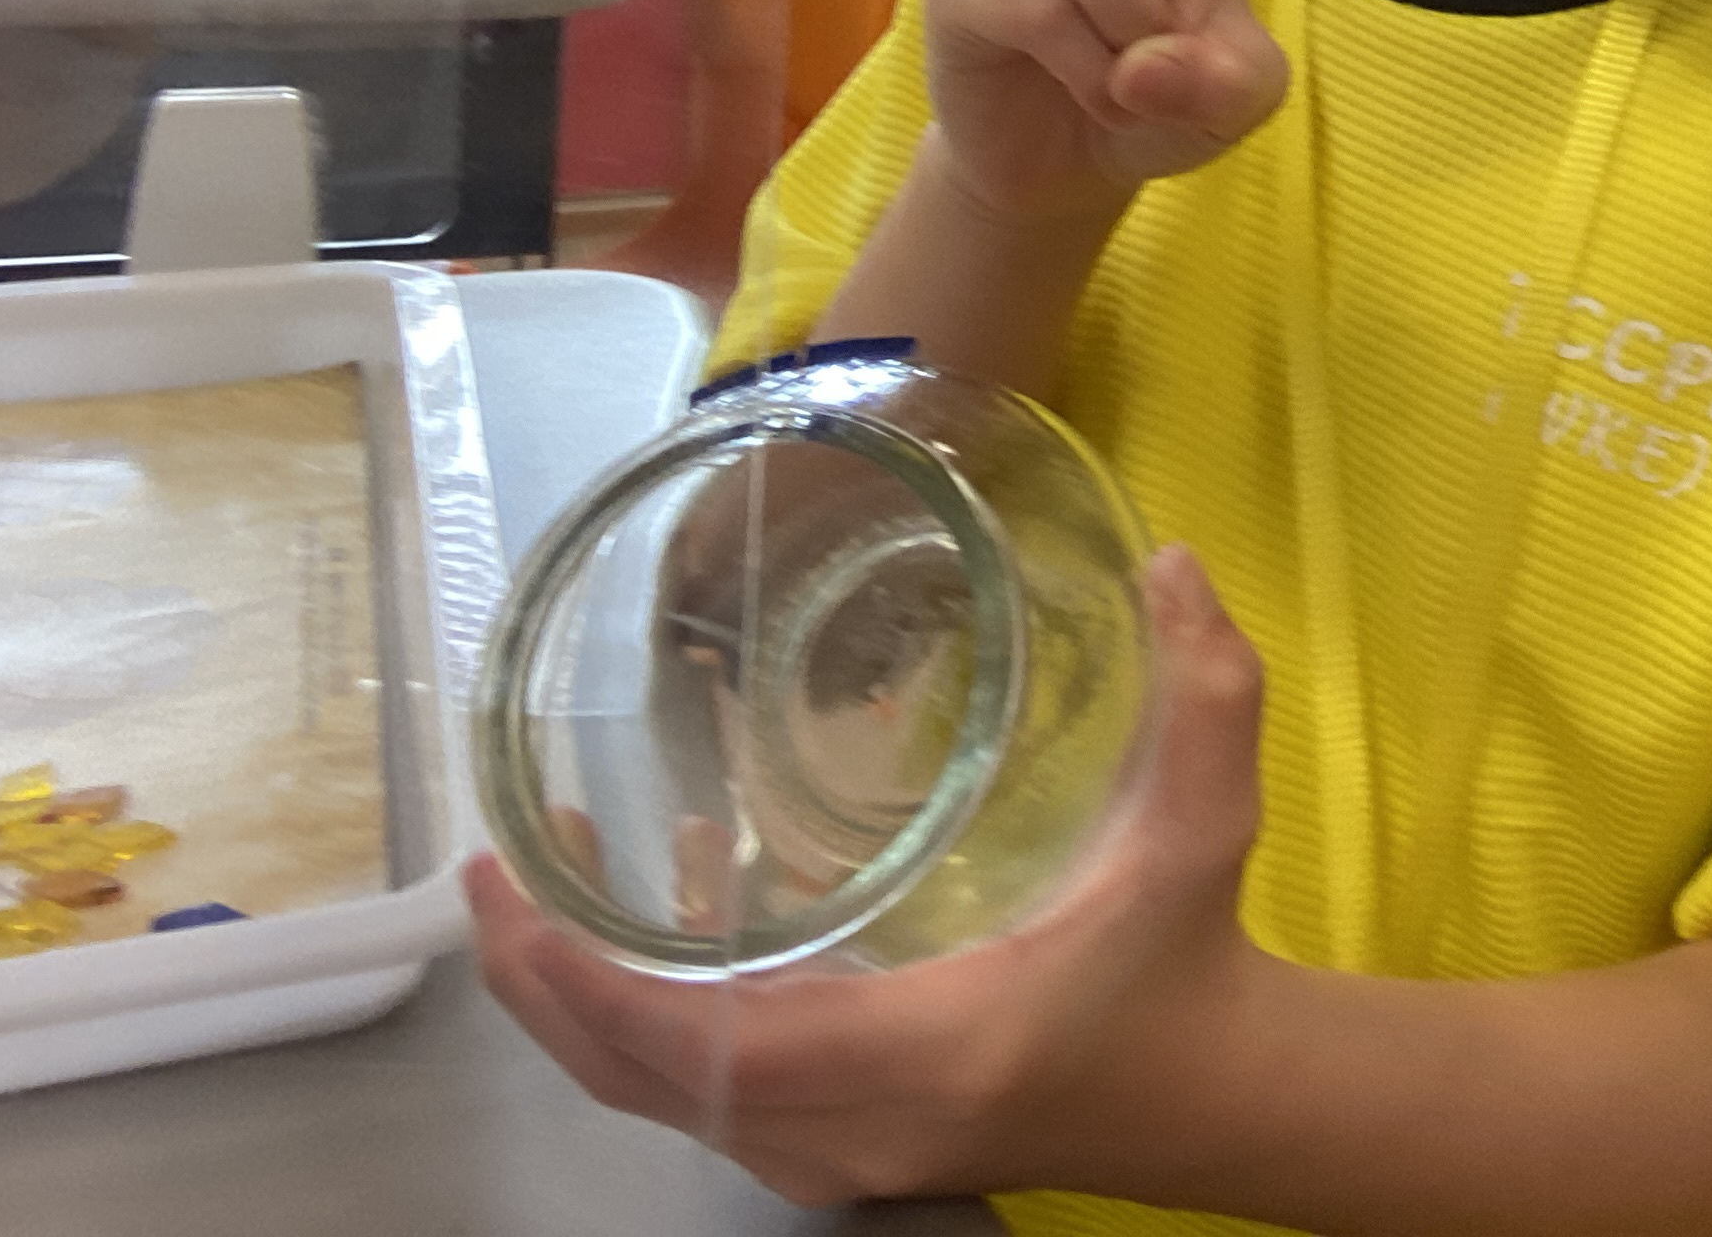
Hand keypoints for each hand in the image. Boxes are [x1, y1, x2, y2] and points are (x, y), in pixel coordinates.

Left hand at [472, 546, 1277, 1208]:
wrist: (1220, 1099)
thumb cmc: (1194, 959)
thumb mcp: (1208, 821)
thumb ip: (1204, 690)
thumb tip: (1175, 556)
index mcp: (934, 1046)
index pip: (721, 1045)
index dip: (606, 984)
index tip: (530, 900)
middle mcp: (863, 1127)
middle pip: (648, 1083)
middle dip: (548, 987)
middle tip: (490, 876)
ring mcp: (845, 1156)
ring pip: (662, 1102)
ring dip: (584, 1006)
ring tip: (536, 891)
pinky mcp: (843, 1154)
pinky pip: (705, 1102)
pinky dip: (648, 1029)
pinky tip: (665, 918)